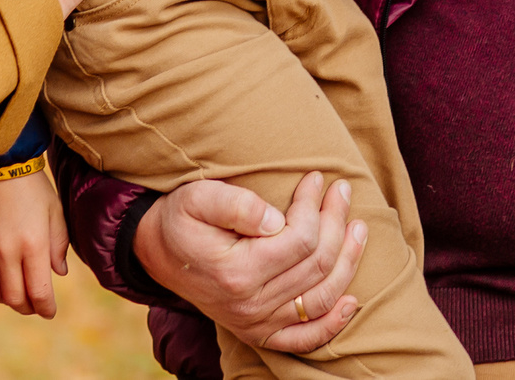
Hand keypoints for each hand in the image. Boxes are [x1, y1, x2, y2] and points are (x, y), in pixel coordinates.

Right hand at [0, 170, 70, 317]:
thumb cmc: (31, 186)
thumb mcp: (54, 212)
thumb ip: (58, 245)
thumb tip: (58, 273)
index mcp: (33, 245)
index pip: (39, 293)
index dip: (46, 308)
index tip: (49, 311)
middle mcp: (6, 252)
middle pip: (14, 299)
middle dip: (27, 307)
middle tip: (34, 303)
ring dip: (6, 298)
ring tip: (15, 290)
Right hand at [132, 172, 366, 352]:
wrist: (157, 253)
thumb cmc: (180, 219)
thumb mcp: (196, 198)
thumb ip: (236, 204)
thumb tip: (277, 219)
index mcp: (237, 271)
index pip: (300, 239)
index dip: (314, 205)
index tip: (316, 177)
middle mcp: (251, 304)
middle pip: (317, 264)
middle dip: (336, 222)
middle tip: (341, 190)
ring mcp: (257, 323)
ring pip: (321, 296)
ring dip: (347, 261)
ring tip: (357, 227)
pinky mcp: (260, 332)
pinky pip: (305, 338)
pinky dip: (333, 323)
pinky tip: (351, 300)